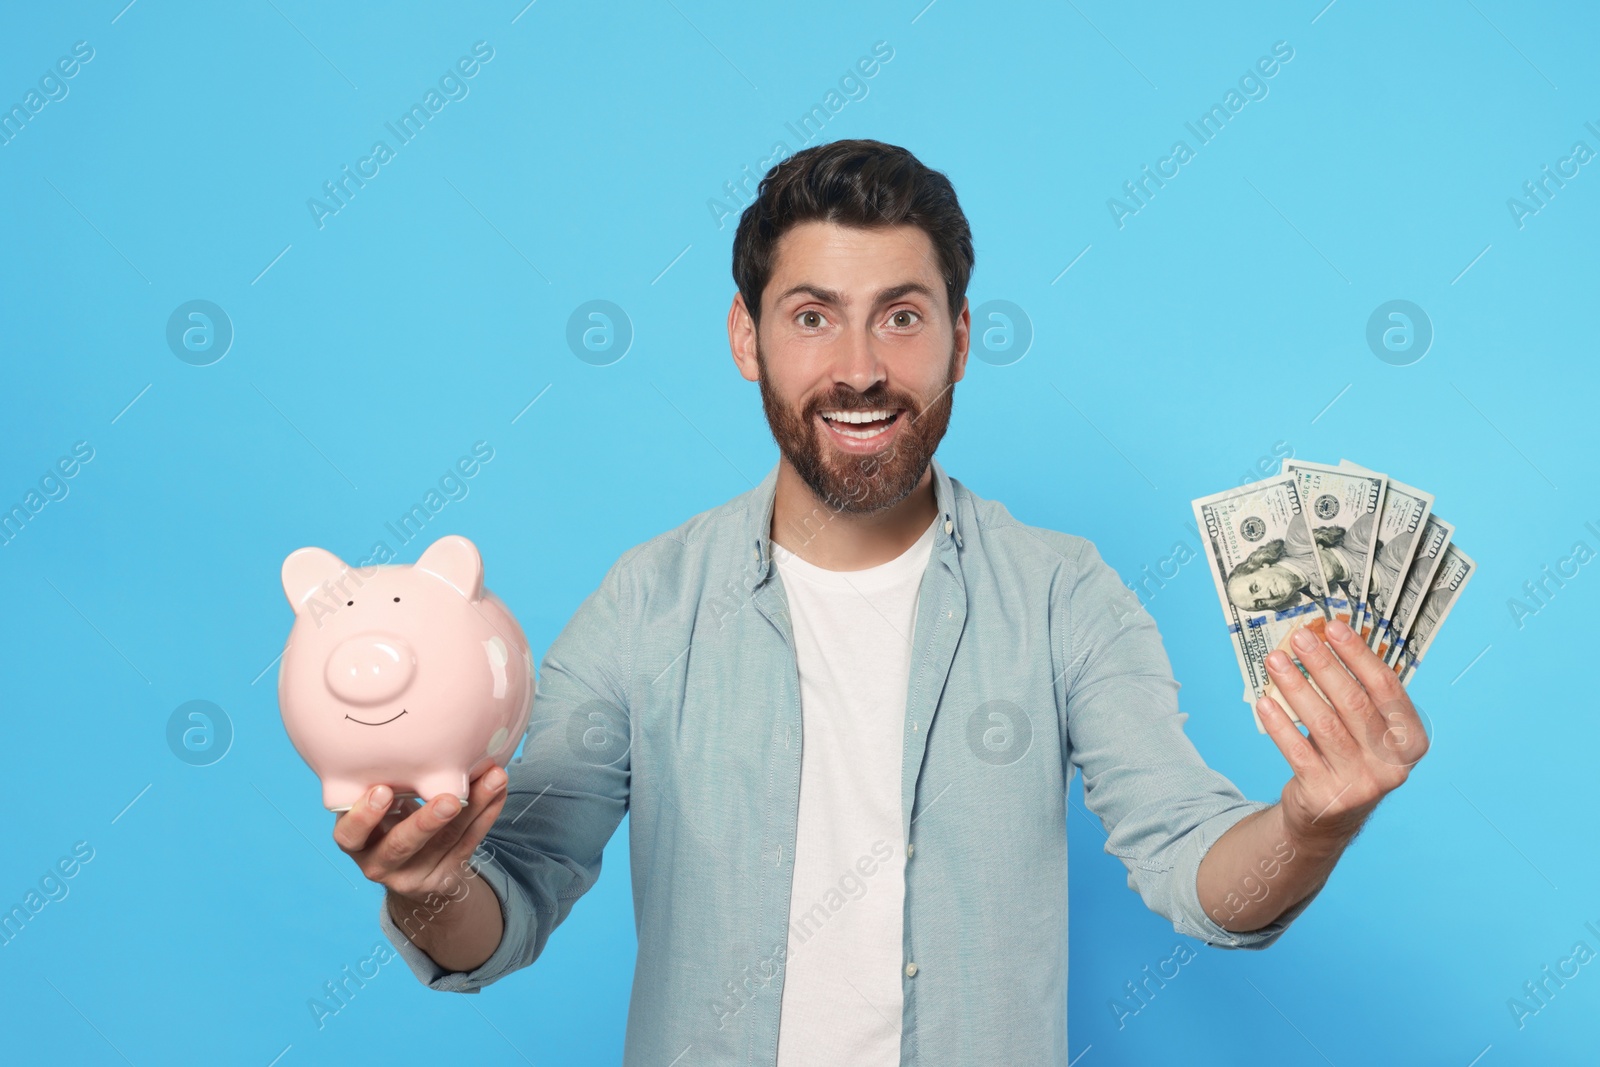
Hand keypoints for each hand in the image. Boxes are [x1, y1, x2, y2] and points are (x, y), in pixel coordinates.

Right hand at [332, 766, 508, 914]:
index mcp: (355, 842)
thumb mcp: (374, 810)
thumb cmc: (386, 823)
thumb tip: (415, 735)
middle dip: (426, 822)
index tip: (382, 790)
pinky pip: (469, 844)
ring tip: (494, 778)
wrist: (409, 872)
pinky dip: (487, 814)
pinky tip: (499, 791)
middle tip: (450, 800)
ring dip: (474, 806)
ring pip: (446, 842)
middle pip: (401, 846)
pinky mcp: (444, 877)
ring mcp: (413, 875)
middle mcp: (379, 864)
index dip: (363, 816)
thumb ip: (384, 784)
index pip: (349, 835)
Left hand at [1256, 616, 1427, 848]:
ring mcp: (1359, 783)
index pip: (1386, 689)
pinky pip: (1297, 751)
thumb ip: (1358, 694)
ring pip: (1323, 724)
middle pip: (1354, 703)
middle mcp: (1391, 765)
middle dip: (1324, 665)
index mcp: (1411, 742)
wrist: (1330, 817)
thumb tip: (1325, 640)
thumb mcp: (1367, 730)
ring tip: (1275, 661)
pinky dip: (1279, 723)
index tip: (1333, 627)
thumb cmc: (1350, 757)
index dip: (1359, 655)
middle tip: (1299, 638)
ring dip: (1296, 687)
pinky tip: (1265, 701)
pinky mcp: (1325, 795)